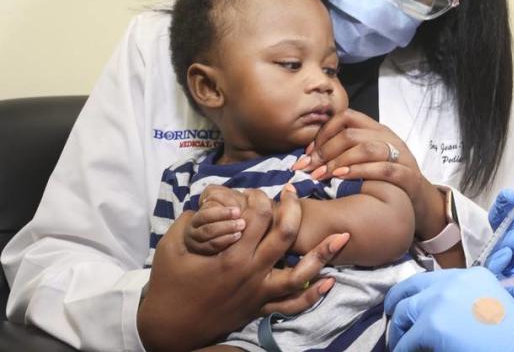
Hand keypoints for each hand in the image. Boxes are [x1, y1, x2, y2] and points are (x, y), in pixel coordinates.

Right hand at [138, 186, 348, 350]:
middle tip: (293, 193)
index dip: (260, 197)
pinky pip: (292, 305)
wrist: (168, 326)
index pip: (259, 216)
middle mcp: (251, 272)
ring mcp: (259, 293)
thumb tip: (212, 200)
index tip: (256, 192)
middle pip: (286, 235)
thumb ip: (193, 219)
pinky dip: (313, 295)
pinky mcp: (260, 308)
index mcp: (231, 254)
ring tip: (342, 237)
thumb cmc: (169, 281)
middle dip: (293, 209)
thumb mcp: (173, 244)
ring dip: (322, 254)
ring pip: (300, 273)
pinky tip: (329, 282)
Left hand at [292, 109, 445, 239]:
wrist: (420, 199)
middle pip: (351, 134)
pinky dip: (361, 172)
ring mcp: (400, 156)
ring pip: (366, 148)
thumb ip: (345, 152)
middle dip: (324, 151)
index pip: (346, 117)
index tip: (308, 152)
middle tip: (308, 168)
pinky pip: (384, 169)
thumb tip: (309, 156)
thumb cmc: (387, 179)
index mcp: (377, 130)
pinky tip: (343, 178)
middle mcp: (389, 138)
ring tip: (321, 175)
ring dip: (339, 161)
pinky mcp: (408, 176)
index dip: (323, 132)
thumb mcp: (368, 158)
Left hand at [384, 267, 513, 351]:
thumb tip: (436, 317)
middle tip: (393, 320)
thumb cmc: (512, 338)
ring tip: (399, 344)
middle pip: (410, 288)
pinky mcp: (432, 325)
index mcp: (470, 274)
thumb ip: (463, 303)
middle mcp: (453, 281)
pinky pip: (407, 341)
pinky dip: (403, 349)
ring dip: (399, 331)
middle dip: (396, 304)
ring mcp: (440, 301)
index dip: (416, 294)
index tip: (409, 305)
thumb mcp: (488, 307)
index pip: (431, 279)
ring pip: (404, 313)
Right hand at [486, 178, 513, 327]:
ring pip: (498, 247)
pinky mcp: (512, 283)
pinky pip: (495, 273)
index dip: (504, 203)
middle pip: (497, 226)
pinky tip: (508, 254)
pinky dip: (496, 262)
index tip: (512, 195)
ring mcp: (511, 262)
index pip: (504, 212)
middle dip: (503, 213)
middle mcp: (513, 242)